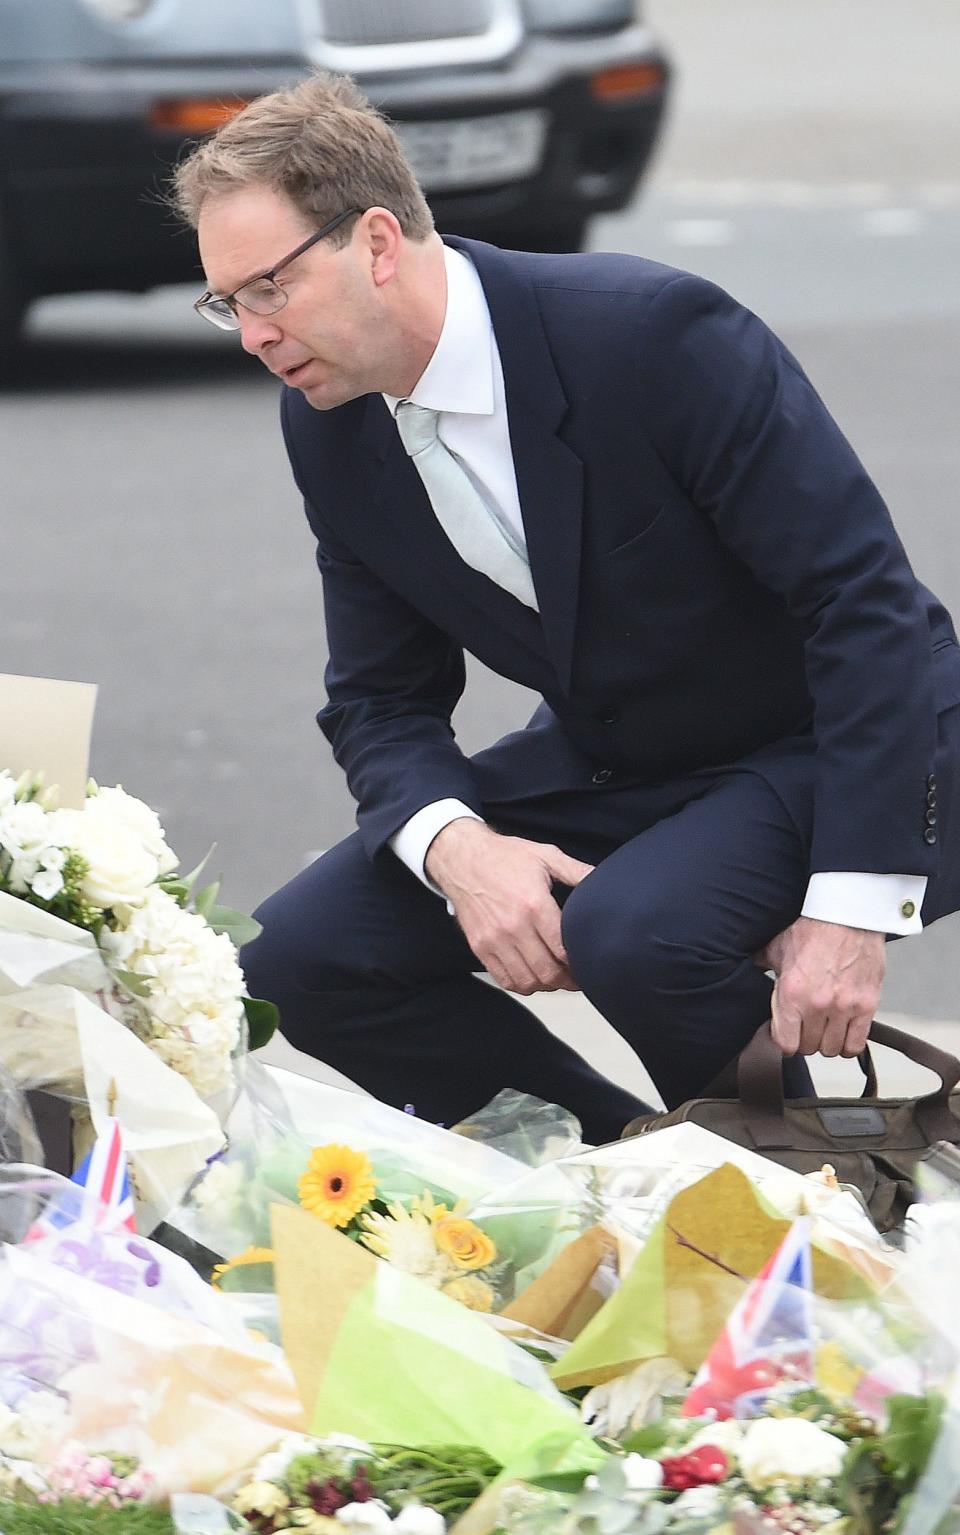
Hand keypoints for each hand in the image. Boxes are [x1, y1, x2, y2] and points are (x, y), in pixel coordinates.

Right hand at [425, 819, 593, 993]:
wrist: (461, 859)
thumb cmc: (505, 856)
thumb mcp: (546, 855)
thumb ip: (577, 871)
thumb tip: (603, 880)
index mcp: (535, 905)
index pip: (563, 951)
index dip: (580, 963)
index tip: (588, 963)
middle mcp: (513, 927)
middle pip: (548, 972)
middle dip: (568, 980)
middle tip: (577, 977)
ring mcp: (494, 940)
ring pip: (527, 981)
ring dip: (546, 985)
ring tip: (556, 977)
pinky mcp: (480, 947)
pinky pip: (504, 979)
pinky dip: (522, 984)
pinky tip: (532, 975)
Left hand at [757, 916, 885, 1057]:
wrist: (847, 913)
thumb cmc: (812, 926)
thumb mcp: (776, 947)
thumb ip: (760, 965)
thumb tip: (743, 970)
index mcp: (791, 993)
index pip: (785, 1044)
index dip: (785, 1041)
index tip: (787, 1034)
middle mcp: (817, 1004)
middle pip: (809, 1047)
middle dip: (806, 1038)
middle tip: (807, 1025)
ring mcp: (844, 1007)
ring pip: (831, 1049)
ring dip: (827, 1041)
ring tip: (825, 1027)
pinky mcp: (867, 1005)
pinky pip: (856, 1044)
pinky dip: (849, 1043)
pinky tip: (844, 1031)